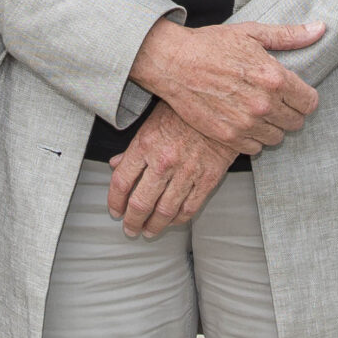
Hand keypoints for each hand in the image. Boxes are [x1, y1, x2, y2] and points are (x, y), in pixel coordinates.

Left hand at [106, 104, 234, 237]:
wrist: (223, 105)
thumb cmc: (184, 111)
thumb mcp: (152, 121)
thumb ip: (132, 147)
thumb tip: (115, 164)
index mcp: (145, 144)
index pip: (121, 182)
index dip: (114, 202)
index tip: (115, 211)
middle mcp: (163, 161)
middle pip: (140, 203)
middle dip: (132, 221)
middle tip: (130, 229)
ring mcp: (186, 172)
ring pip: (164, 211)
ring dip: (154, 226)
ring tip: (149, 231)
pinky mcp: (208, 179)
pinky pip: (189, 208)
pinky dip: (178, 220)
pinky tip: (172, 221)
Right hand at [130, 19, 323, 154]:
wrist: (173, 63)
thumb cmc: (211, 45)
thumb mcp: (252, 34)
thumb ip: (290, 35)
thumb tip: (321, 28)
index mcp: (274, 77)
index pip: (310, 102)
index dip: (304, 97)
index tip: (293, 93)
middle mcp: (264, 104)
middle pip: (296, 122)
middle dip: (289, 112)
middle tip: (272, 100)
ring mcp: (246, 123)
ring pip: (277, 137)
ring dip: (271, 126)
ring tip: (255, 110)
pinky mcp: (228, 137)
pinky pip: (255, 148)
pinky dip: (252, 138)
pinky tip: (241, 121)